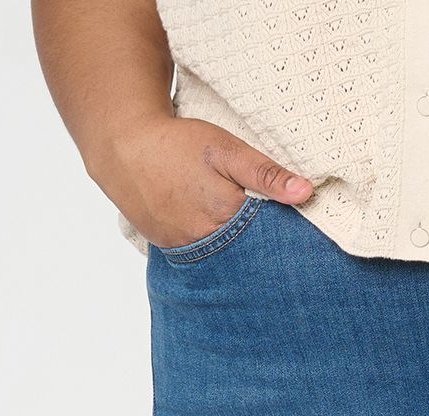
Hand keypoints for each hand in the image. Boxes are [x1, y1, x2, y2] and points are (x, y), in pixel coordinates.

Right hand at [90, 114, 312, 249]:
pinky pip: (200, 257)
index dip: (285, 233)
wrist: (122, 147)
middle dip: (262, 249)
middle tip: (278, 245)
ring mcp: (185, 248)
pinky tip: (219, 240)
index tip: (299, 234)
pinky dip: (213, 251)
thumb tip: (306, 192)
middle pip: (247, 254)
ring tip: (247, 242)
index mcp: (226, 216)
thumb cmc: (177, 144)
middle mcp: (206, 241)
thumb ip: (265, 173)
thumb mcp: (225, 150)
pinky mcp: (169, 248)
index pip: (270, 237)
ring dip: (237, 253)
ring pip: (223, 259)